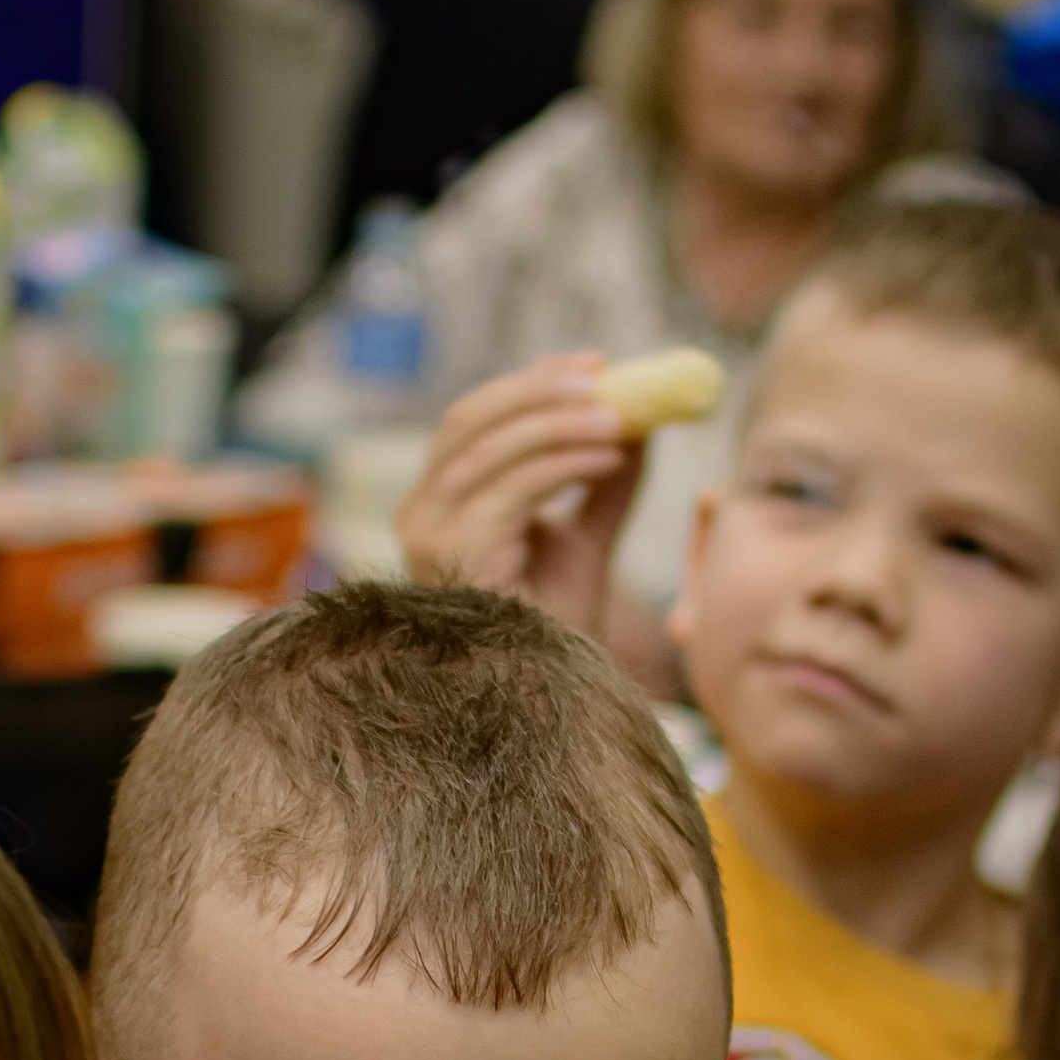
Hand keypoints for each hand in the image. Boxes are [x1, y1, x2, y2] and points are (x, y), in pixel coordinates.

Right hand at [393, 354, 644, 638]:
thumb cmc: (557, 629)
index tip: (595, 365)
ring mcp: (427, 536)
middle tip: (606, 379)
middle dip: (540, 390)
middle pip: (469, 420)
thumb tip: (639, 421)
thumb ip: (602, 482)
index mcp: (442, 503)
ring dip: (562, 425)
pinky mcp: (452, 556)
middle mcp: (420, 514)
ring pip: (490, 450)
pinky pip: (511, 490)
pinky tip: (607, 460)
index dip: (532, 383)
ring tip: (622, 423)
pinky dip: (563, 465)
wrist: (552, 694)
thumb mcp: (585, 540)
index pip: (475, 420)